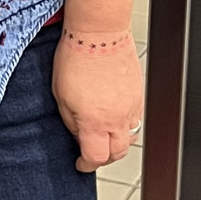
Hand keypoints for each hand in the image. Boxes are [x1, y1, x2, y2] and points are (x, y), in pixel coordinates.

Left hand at [52, 35, 141, 172]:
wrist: (99, 34)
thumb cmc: (76, 58)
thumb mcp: (61, 96)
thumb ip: (71, 122)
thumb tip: (78, 135)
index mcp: (95, 121)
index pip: (96, 158)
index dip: (86, 165)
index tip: (80, 164)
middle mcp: (118, 118)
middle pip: (117, 153)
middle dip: (103, 158)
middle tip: (92, 154)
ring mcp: (132, 106)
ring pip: (130, 138)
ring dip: (117, 143)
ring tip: (104, 138)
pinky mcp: (139, 95)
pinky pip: (136, 120)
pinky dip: (126, 126)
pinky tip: (115, 120)